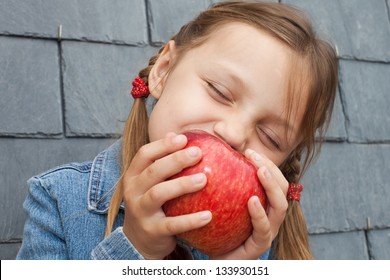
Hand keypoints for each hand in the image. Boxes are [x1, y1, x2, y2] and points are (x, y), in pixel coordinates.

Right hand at [122, 132, 211, 259]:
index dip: (163, 145)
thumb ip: (162, 160)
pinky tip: (208, 215)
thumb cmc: (152, 203)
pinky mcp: (151, 231)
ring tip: (203, 179)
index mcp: (133, 175)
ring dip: (181, 185)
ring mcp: (140, 211)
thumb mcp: (151, 182)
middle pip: (153, 171)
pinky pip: (172, 224)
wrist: (138, 240)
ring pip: (159, 194)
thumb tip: (178, 134)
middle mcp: (133, 191)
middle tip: (198, 153)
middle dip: (175, 160)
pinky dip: (190, 220)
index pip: (144, 154)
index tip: (183, 139)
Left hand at [211, 149, 287, 259]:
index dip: (266, 163)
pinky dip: (260, 214)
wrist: (215, 259)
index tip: (248, 151)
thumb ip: (219, 181)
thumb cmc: (218, 228)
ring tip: (260, 171)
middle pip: (282, 188)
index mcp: (265, 204)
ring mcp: (268, 231)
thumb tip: (208, 154)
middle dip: (271, 169)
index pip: (274, 179)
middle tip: (253, 156)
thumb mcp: (220, 202)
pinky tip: (252, 201)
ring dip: (271, 186)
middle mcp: (270, 216)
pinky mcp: (260, 245)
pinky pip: (264, 229)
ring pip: (280, 207)